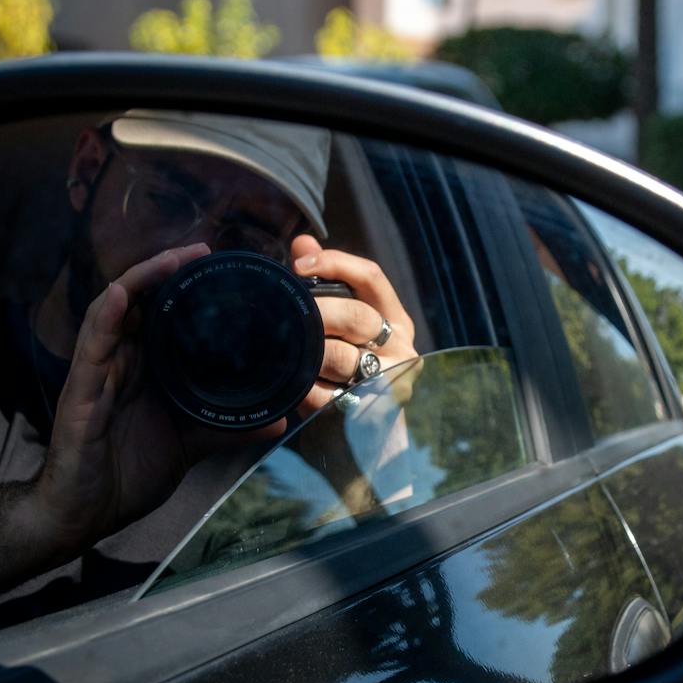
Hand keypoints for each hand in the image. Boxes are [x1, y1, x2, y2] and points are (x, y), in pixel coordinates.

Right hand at [26, 242, 275, 555]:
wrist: (85, 513)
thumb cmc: (127, 472)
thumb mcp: (189, 443)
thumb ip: (227, 426)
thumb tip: (277, 419)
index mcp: (143, 368)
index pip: (161, 314)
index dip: (183, 286)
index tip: (217, 265)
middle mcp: (119, 362)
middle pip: (138, 302)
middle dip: (166, 271)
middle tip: (202, 250)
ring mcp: (97, 373)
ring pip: (114, 311)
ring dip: (141, 280)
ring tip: (171, 260)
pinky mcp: (80, 393)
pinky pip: (91, 347)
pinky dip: (105, 317)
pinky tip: (118, 295)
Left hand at [291, 235, 419, 415]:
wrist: (363, 439)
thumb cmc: (347, 369)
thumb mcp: (342, 325)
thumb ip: (324, 282)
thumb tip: (302, 243)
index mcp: (395, 319)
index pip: (371, 277)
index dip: (335, 263)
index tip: (298, 264)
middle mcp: (400, 347)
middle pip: (356, 316)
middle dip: (315, 313)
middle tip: (284, 315)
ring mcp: (389, 381)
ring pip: (341, 357)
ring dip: (307, 353)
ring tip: (282, 348)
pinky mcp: (369, 413)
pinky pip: (326, 395)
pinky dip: (303, 389)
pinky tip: (289, 384)